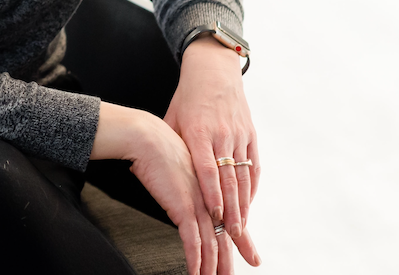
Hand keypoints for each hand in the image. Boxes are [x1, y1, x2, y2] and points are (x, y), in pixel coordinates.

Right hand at [95, 104, 227, 274]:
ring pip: (212, 243)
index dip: (242, 241)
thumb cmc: (159, 149)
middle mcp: (210, 198)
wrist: (148, 138)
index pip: (230, 221)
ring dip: (212, 267)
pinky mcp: (184, 208)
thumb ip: (184, 185)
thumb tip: (179, 197)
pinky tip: (196, 272)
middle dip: (229, 261)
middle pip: (225, 237)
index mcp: (211, 190)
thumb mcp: (180, 169)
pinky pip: (193, 241)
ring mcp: (199, 204)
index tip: (250, 256)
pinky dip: (195, 259)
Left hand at [165, 37, 261, 266]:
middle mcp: (221, 135)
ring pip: (243, 174)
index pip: (207, 169)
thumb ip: (170, 146)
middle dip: (231, 208)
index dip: (212, 193)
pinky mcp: (250, 134)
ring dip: (243, 203)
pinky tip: (248, 203)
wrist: (213, 71)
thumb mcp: (172, 119)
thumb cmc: (187, 98)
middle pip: (229, 177)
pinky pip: (254, 165)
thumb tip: (154, 173)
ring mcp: (239, 135)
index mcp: (199, 131)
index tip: (215, 215)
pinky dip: (251, 186)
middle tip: (232, 233)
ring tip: (241, 227)